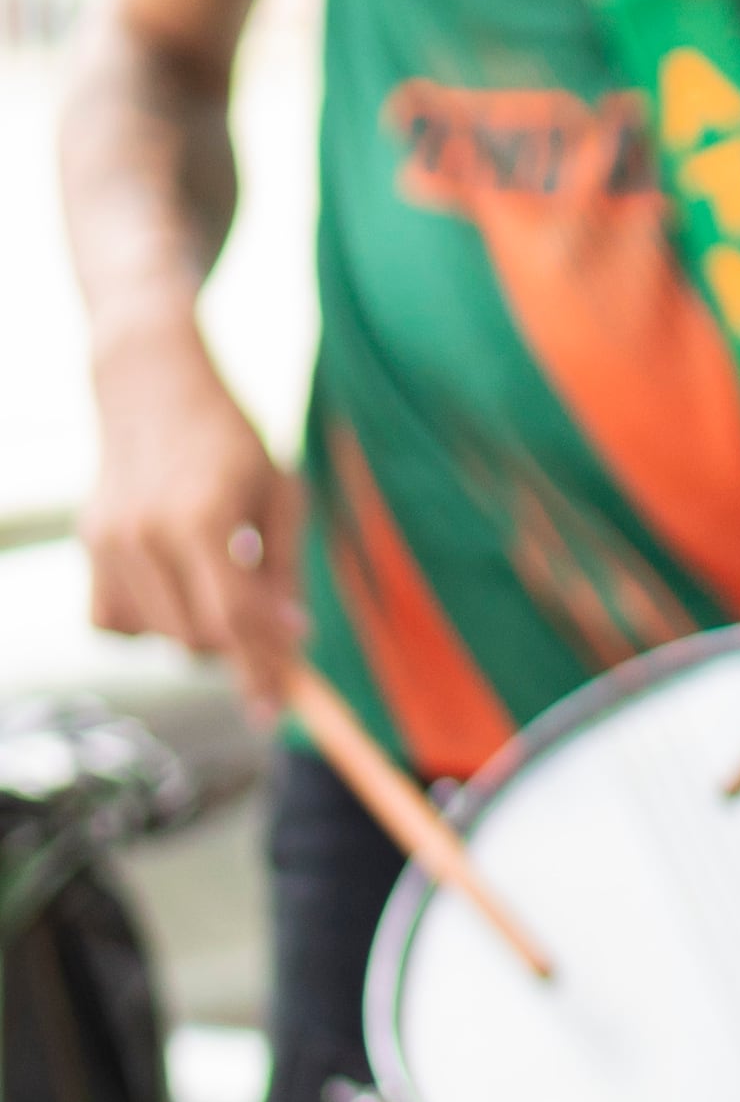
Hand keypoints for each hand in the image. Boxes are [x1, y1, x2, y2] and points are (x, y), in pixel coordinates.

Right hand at [80, 331, 302, 714]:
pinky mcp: (87, 545)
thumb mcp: (281, 495)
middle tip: (268, 630)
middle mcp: (144, 535)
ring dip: (196, 629)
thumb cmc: (232, 442)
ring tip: (217, 577)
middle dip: (237, 647)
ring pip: (156, 635)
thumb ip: (283, 570)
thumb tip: (288, 639)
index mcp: (203, 519)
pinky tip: (173, 584)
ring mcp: (107, 542)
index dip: (260, 668)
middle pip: (195, 638)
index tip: (276, 710)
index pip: (233, 619)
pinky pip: (114, 622)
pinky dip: (148, 621)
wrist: (153, 391)